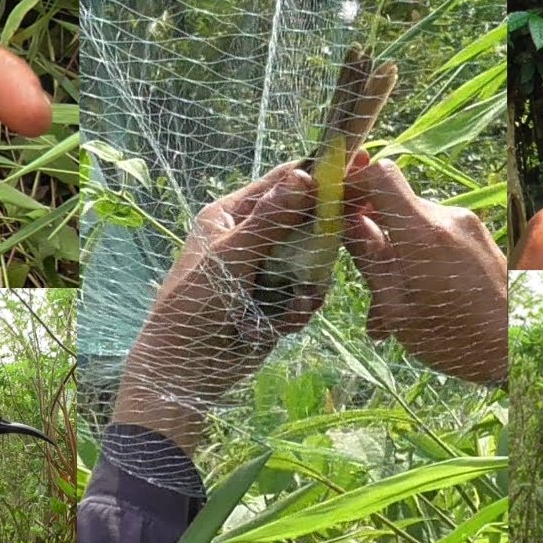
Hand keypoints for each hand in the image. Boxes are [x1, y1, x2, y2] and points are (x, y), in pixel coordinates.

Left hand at [114, 163, 319, 453]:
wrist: (186, 368)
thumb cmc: (195, 305)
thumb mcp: (232, 258)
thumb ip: (269, 221)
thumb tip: (303, 177)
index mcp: (232, 214)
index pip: (283, 182)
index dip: (318, 176)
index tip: (355, 173)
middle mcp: (252, 235)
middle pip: (306, 219)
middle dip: (319, 241)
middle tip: (333, 252)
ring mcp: (268, 266)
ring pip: (313, 259)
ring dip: (308, 283)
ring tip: (289, 306)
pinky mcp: (278, 296)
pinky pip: (307, 290)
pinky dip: (299, 308)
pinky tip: (281, 324)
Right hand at [343, 157, 506, 383]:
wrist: (526, 350)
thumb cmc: (457, 340)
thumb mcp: (398, 309)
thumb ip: (370, 260)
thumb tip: (347, 223)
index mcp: (424, 232)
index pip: (381, 175)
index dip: (353, 183)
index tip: (338, 209)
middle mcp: (448, 217)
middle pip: (395, 205)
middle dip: (371, 234)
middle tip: (362, 281)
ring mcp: (468, 226)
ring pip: (414, 227)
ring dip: (395, 257)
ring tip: (388, 311)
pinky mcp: (480, 238)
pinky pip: (436, 239)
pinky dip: (419, 262)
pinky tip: (417, 303)